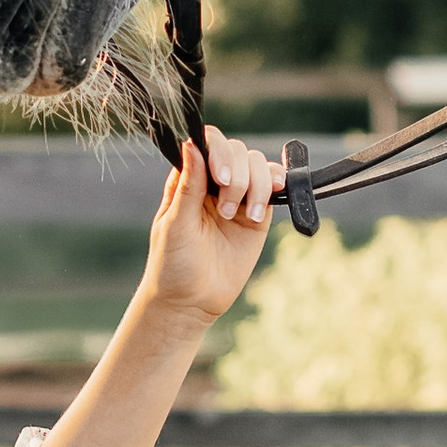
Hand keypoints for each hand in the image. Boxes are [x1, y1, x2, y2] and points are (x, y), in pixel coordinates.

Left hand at [141, 127, 282, 328]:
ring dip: (255, 185)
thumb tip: (192, 145)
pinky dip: (273, 188)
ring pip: (258, 165)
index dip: (218, 150)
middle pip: (237, 150)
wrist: (191, 302)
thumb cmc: (172, 263)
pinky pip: (272, 187)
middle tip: (225, 209)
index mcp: (189, 179)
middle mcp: (214, 183)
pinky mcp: (257, 216)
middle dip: (238, 174)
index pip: (207, 143)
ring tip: (240, 215)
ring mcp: (238, 197)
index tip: (220, 175)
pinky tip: (260, 209)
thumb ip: (189, 185)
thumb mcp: (175, 224)